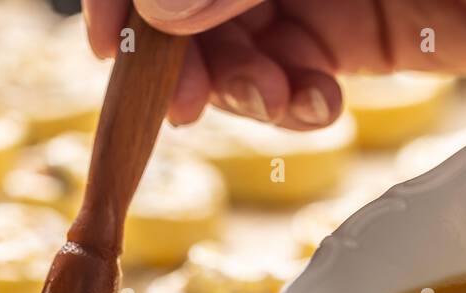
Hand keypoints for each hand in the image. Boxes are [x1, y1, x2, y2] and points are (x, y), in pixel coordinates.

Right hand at [82, 0, 465, 127]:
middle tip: (191, 103)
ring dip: (234, 87)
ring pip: (228, 44)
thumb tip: (166, 9)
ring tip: (283, 103)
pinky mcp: (353, 36)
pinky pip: (285, 76)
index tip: (112, 45)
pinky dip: (283, 104)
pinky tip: (315, 109)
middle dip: (179, 54)